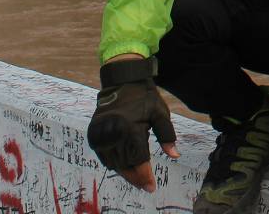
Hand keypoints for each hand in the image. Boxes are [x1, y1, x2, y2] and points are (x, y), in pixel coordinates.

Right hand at [87, 58, 179, 191]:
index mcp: (131, 129)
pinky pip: (104, 157)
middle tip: (146, 184)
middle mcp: (114, 134)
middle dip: (136, 176)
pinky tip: (124, 164)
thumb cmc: (144, 98)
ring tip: (137, 175)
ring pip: (113, 164)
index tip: (151, 187)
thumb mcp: (160, 113)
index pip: (138, 160)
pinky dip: (114, 163)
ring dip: (125, 171)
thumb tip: (175, 155)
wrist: (121, 81)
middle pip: (125, 165)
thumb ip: (168, 135)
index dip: (145, 176)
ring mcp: (101, 135)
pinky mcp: (93, 135)